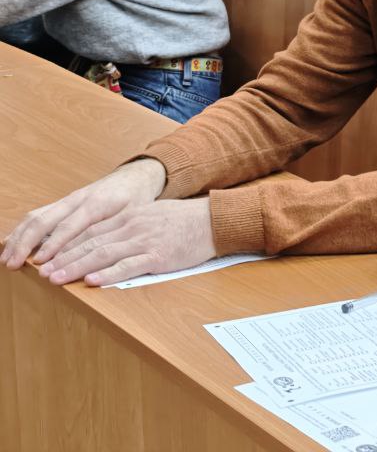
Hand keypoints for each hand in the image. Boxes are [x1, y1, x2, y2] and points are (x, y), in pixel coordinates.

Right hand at [1, 158, 166, 270]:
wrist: (136, 176)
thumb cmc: (137, 198)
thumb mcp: (135, 214)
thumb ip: (116, 230)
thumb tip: (101, 253)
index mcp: (95, 203)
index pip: (68, 227)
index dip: (52, 245)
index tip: (39, 263)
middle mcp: (76, 200)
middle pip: (43, 220)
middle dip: (24, 243)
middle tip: (11, 263)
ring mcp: (67, 200)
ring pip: (36, 216)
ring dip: (18, 237)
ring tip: (5, 257)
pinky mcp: (63, 203)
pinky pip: (38, 214)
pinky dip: (22, 230)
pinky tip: (10, 243)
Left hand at [35, 197, 215, 286]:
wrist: (214, 220)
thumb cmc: (187, 220)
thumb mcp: (154, 215)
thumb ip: (132, 225)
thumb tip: (110, 239)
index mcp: (130, 217)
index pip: (90, 231)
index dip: (66, 244)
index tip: (48, 256)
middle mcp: (133, 226)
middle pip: (90, 243)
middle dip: (63, 258)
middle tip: (42, 272)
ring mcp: (145, 241)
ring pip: (103, 254)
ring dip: (76, 267)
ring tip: (56, 278)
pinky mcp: (159, 256)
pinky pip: (128, 266)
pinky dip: (108, 274)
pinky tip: (92, 280)